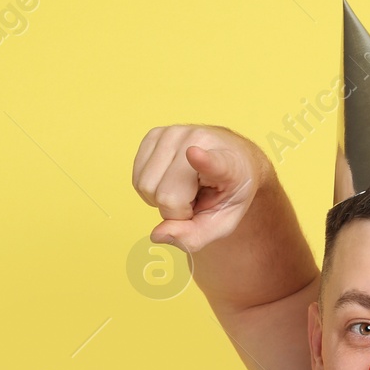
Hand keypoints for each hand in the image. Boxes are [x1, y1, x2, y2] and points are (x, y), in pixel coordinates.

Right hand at [130, 124, 266, 252]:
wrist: (233, 161)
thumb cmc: (227, 193)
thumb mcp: (222, 223)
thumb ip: (194, 237)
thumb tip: (158, 235)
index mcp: (227, 164)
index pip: (212, 162)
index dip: (202, 160)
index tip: (194, 153)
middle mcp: (199, 140)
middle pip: (165, 195)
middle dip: (175, 211)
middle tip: (194, 200)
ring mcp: (173, 133)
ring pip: (145, 186)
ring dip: (160, 200)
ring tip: (184, 189)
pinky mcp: (154, 134)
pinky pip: (137, 178)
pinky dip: (150, 189)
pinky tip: (170, 181)